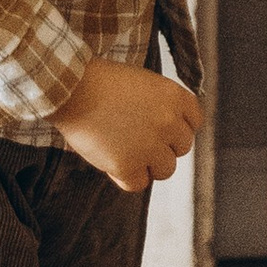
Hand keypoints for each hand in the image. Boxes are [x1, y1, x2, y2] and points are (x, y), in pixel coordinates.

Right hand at [52, 56, 200, 193]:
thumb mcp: (144, 83)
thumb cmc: (102, 82)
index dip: (177, 128)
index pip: (194, 122)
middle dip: (164, 146)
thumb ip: (162, 106)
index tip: (161, 129)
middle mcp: (169, 122)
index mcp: (176, 97)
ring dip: (149, 165)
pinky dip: (126, 178)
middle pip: (182, 148)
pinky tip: (114, 164)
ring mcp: (150, 146)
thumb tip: (169, 133)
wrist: (72, 88)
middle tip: (139, 141)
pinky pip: (138, 184)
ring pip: (166, 169)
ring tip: (127, 153)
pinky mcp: (127, 165)